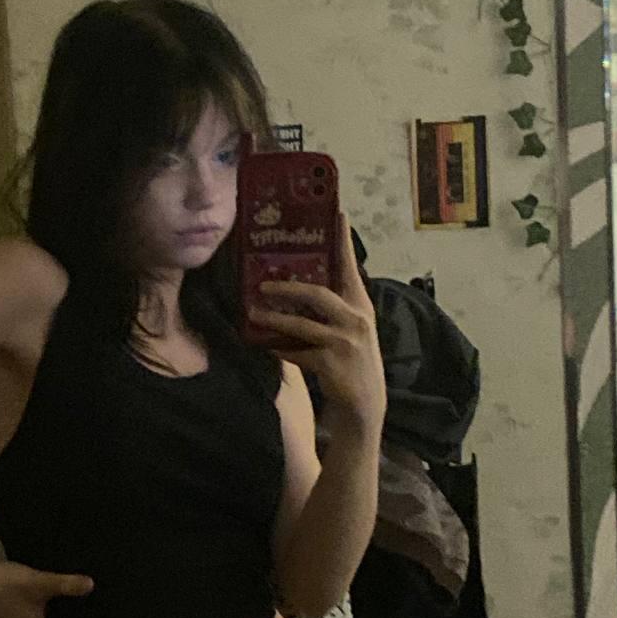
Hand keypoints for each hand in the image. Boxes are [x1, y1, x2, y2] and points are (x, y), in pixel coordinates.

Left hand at [249, 212, 386, 429]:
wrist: (364, 405)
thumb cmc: (352, 362)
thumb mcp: (350, 329)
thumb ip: (332, 309)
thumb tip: (295, 287)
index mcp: (360, 305)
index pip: (350, 267)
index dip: (343, 241)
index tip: (337, 212)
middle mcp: (356, 320)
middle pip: (318, 294)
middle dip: (287, 287)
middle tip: (262, 283)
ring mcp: (344, 342)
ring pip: (301, 325)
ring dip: (273, 319)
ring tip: (252, 314)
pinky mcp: (331, 364)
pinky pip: (296, 353)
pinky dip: (278, 349)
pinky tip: (263, 345)